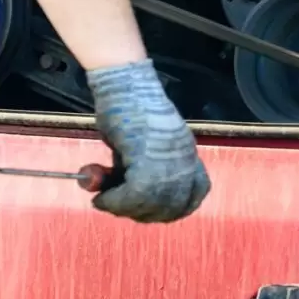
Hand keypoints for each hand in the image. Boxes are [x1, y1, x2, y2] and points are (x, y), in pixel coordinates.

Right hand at [86, 59, 210, 222]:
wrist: (125, 85)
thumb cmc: (129, 110)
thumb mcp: (141, 145)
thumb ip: (139, 168)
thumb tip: (123, 192)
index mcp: (187, 153)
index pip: (196, 192)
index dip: (174, 208)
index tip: (149, 210)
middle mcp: (183, 158)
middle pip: (173, 205)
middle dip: (145, 214)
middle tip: (120, 207)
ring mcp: (168, 159)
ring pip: (154, 204)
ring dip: (126, 209)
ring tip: (107, 200)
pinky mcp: (147, 158)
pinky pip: (135, 196)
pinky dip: (115, 202)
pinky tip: (102, 197)